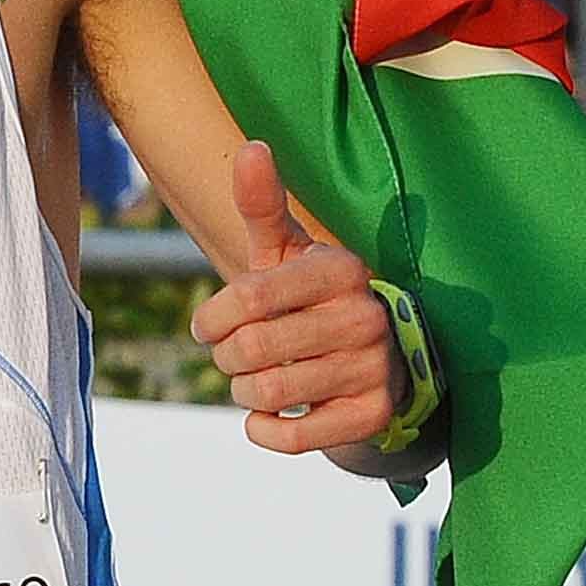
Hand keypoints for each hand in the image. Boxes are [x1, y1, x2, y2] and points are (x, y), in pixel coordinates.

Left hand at [187, 141, 398, 455]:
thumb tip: (252, 146)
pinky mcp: (373, 417)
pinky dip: (264, 430)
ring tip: (257, 379)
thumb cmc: (310, 295)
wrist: (376, 353)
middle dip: (226, 357)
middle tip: (234, 355)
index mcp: (340, 271)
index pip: (247, 298)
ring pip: (268, 394)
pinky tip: (269, 414)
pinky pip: (294, 439)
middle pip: (250, 350)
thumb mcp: (286, 251)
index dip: (211, 317)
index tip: (209, 324)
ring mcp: (373, 370)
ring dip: (244, 392)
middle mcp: (364, 318)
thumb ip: (262, 205)